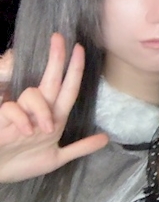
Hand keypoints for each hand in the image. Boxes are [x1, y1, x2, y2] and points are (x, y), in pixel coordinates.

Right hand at [0, 34, 107, 182]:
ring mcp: (20, 113)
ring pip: (34, 93)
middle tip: (59, 38)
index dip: (74, 70)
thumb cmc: (22, 163)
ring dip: (42, 110)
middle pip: (50, 79)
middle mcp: (38, 110)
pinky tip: (26, 131)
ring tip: (44, 130)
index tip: (79, 48)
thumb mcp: (55, 158)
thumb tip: (105, 139)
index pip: (67, 88)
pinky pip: (12, 108)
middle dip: (56, 58)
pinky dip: (22, 119)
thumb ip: (80, 148)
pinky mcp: (2, 119)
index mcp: (54, 117)